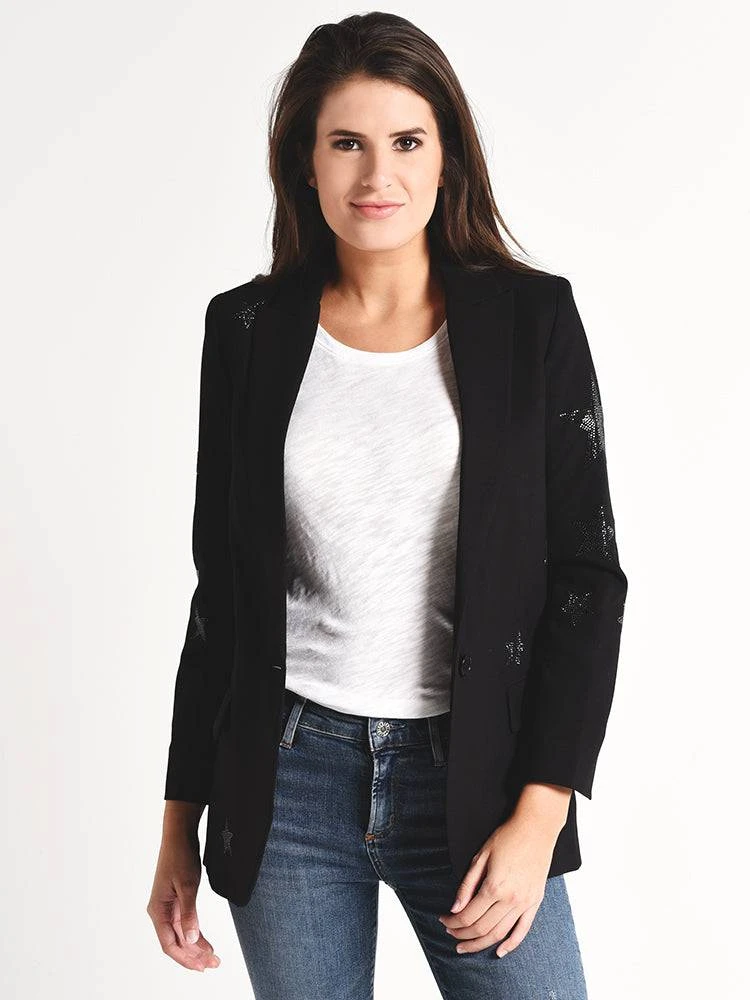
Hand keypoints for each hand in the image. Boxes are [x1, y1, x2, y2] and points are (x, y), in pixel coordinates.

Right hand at [146, 833, 220, 971]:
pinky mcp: (177, 900)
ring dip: (196, 947)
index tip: (202, 966)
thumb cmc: (180, 856)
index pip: (169, 944)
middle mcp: (160, 911)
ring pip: (181, 934)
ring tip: (213, 958)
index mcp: (157, 910)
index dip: (185, 958)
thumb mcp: (187, 885)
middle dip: (193, 956)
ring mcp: (168, 907)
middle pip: (175, 942)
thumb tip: (191, 939)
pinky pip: (185, 923)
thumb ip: (189, 914)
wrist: (180, 834)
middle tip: (213, 964)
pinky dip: (195, 933)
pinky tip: (205, 943)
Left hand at [438, 811, 559, 957]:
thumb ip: (467, 885)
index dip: (453, 922)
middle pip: (482, 928)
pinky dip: (511, 944)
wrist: (535, 828)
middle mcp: (510, 899)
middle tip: (451, 934)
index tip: (443, 920)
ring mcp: (525, 903)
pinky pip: (523, 930)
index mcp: (494, 887)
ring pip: (500, 933)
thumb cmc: (506, 838)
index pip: (468, 915)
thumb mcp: (480, 857)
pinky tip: (499, 951)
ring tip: (467, 946)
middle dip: (463, 935)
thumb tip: (455, 909)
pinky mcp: (535, 902)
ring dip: (481, 943)